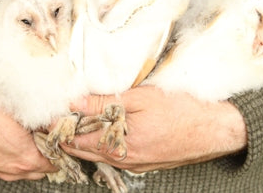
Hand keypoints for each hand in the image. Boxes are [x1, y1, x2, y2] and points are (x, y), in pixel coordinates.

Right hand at [0, 76, 56, 180]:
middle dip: (49, 153)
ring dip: (31, 157)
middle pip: (43, 168)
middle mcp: (12, 169)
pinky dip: (13, 159)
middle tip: (49, 135)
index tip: (62, 134)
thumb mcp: (11, 101)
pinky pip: (6, 169)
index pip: (57, 159)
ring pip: (24, 171)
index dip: (61, 145)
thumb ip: (37, 109)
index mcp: (24, 155)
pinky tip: (9, 142)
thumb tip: (53, 108)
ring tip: (31, 138)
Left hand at [62, 85, 246, 172]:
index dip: (59, 128)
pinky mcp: (144, 163)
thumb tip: (74, 103)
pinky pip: (114, 156)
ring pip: (97, 155)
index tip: (47, 116)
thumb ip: (104, 103)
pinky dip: (100, 145)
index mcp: (118, 144)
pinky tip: (99, 133)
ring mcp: (134, 164)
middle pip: (83, 151)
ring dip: (82, 141)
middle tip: (54, 121)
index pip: (75, 139)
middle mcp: (123, 159)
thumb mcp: (140, 99)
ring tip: (72, 124)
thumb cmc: (181, 110)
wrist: (215, 129)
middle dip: (66, 137)